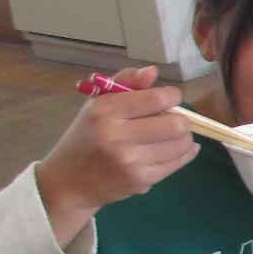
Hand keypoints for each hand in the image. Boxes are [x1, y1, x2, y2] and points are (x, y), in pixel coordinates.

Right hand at [34, 66, 197, 247]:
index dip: (173, 96)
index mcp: (104, 111)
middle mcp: (116, 136)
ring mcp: (130, 161)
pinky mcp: (140, 181)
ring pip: (180, 144)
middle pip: (176, 124)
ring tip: (171, 136)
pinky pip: (177, 164)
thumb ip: (125, 83)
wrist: (69, 182)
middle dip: (181, 119)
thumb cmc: (86, 137)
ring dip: (183, 138)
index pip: (158, 99)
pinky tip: (176, 149)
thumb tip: (152, 71)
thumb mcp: (97, 104)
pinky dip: (183, 154)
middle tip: (172, 120)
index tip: (169, 99)